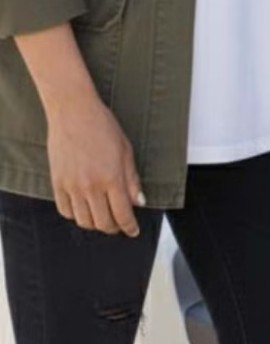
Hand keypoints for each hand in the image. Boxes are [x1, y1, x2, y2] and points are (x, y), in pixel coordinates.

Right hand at [47, 95, 143, 236]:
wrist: (73, 112)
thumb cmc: (102, 126)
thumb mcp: (126, 150)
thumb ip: (131, 179)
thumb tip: (138, 202)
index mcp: (112, 177)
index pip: (122, 214)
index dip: (129, 227)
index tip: (133, 231)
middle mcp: (91, 186)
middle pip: (103, 223)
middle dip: (114, 227)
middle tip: (120, 223)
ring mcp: (72, 187)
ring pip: (83, 221)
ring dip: (95, 223)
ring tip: (102, 216)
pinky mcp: (57, 184)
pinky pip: (65, 211)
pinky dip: (76, 215)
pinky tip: (84, 208)